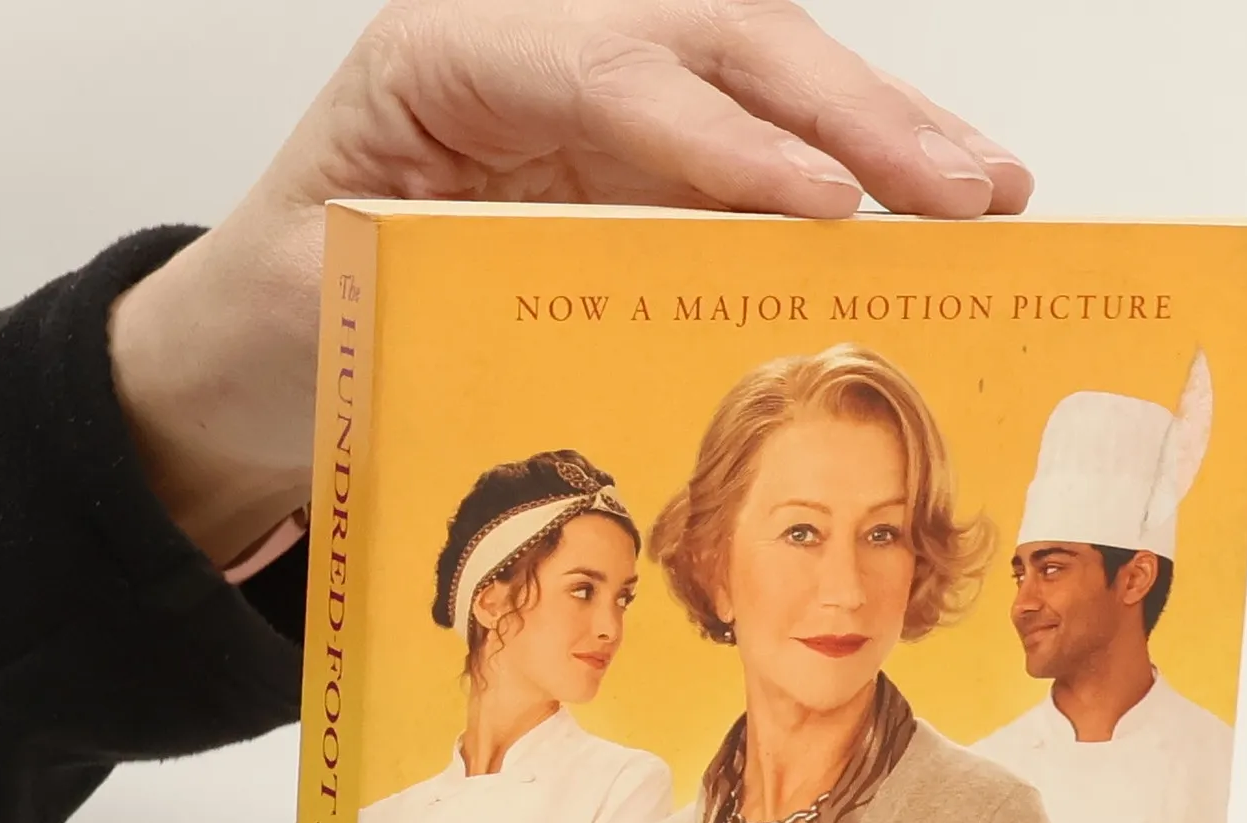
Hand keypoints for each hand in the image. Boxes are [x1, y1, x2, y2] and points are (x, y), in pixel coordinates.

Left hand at [111, 0, 1031, 564]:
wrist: (256, 353)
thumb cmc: (275, 318)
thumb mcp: (315, 298)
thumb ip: (430, 269)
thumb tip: (580, 278)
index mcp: (443, 57)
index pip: (605, 70)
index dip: (721, 135)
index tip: (821, 201)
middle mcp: (534, 47)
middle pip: (716, 45)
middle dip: (849, 115)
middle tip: (963, 184)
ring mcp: (597, 97)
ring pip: (760, 82)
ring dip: (882, 131)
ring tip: (989, 187)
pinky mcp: (635, 159)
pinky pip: (755, 152)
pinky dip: (847, 180)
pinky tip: (928, 206)